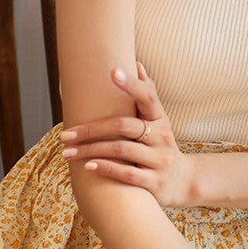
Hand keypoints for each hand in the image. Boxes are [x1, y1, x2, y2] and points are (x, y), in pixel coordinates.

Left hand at [61, 63, 195, 207]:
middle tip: (66, 135)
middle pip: (124, 126)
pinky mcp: (155, 183)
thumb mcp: (158, 121)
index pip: (148, 97)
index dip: (131, 84)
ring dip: (91, 150)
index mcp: (161, 119)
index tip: (112, 72)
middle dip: (91, 130)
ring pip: (122, 150)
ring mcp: (160, 161)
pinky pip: (127, 174)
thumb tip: (136, 65)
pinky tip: (88, 166)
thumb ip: (147, 96)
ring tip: (68, 153)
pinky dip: (106, 168)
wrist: (182, 181)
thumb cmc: (159, 145)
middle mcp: (163, 137)